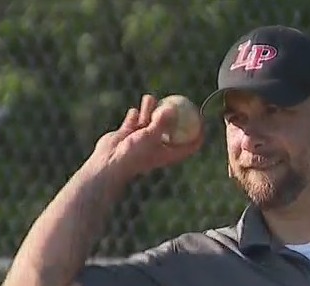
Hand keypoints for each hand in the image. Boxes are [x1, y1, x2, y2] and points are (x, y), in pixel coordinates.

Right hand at [85, 94, 204, 180]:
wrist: (108, 163)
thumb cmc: (133, 154)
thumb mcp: (150, 136)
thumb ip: (161, 122)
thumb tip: (173, 108)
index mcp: (168, 154)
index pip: (190, 145)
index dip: (198, 133)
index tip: (202, 118)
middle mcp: (157, 147)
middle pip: (170, 129)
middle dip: (172, 114)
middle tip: (175, 100)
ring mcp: (142, 141)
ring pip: (149, 121)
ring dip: (149, 109)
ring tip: (149, 98)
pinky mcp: (127, 136)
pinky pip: (133, 122)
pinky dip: (134, 115)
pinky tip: (134, 112)